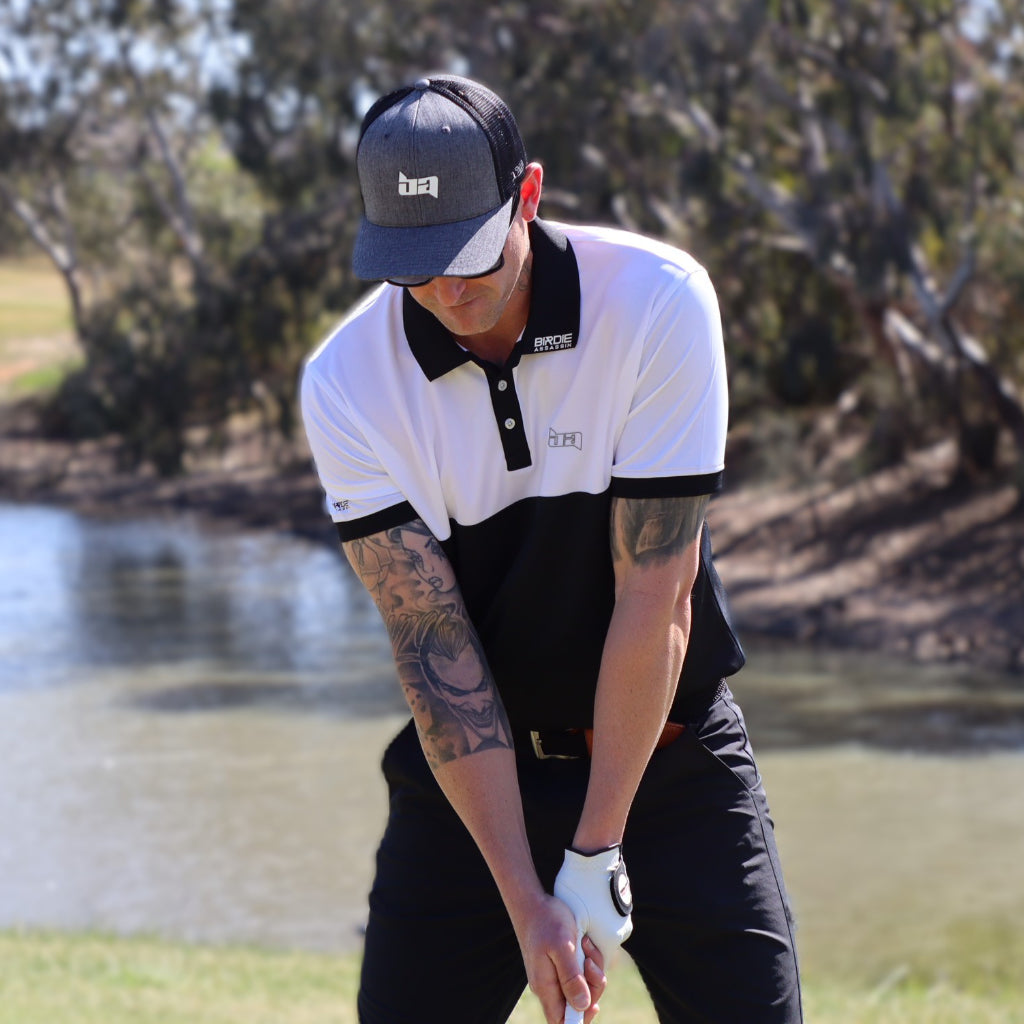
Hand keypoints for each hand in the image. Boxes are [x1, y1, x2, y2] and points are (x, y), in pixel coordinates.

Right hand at [553, 846, 631, 1022]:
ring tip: (585, 946)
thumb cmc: (546, 922)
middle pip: (578, 1004)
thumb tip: (582, 1006)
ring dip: (592, 969)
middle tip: (589, 961)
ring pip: (584, 986)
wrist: (534, 902)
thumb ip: (571, 978)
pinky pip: (582, 972)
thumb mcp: (561, 947)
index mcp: (545, 987)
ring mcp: (556, 974)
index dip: (578, 1020)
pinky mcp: (564, 964)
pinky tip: (584, 943)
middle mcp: (550, 985)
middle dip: (593, 986)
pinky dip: (589, 960)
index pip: (560, 1021)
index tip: (593, 1005)